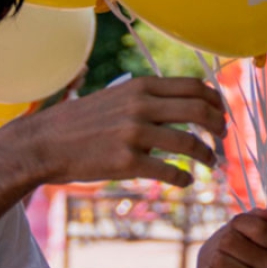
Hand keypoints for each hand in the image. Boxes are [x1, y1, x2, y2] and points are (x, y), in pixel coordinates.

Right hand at [0, 76, 224, 187]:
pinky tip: (186, 181)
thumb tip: (175, 99)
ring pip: (190, 142)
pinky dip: (185, 178)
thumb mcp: (113, 96)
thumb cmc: (79, 122)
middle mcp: (140, 105)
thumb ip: (144, 96)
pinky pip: (170, 171)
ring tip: (211, 163)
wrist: (44, 143)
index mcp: (139, 86)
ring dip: (208, 155)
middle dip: (218, 126)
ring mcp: (134, 133)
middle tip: (222, 139)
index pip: (193, 86)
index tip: (220, 114)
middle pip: (199, 110)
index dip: (215, 101)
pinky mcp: (127, 161)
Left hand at [193, 208, 266, 267]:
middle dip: (220, 245)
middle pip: (229, 241)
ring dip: (212, 263)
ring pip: (218, 261)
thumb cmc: (225, 254)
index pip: (258, 227)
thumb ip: (251, 219)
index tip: (235, 232)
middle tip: (225, 254)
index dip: (237, 225)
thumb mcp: (235, 230)